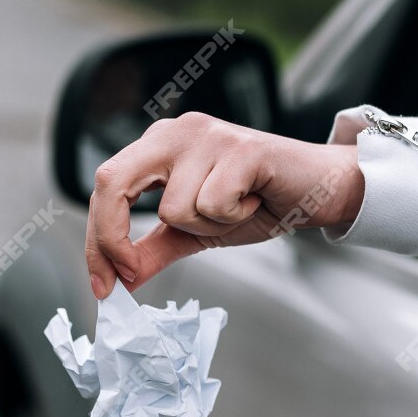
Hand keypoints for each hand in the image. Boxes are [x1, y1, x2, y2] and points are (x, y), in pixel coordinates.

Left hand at [86, 112, 364, 295]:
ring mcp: (207, 136)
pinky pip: (211, 204)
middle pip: (112, 182)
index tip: (103, 284)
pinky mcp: (240, 148)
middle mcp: (176, 132)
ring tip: (237, 209)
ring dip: (207, 227)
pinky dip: (234, 217)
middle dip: (113, 237)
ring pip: (172, 209)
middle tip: (130, 273)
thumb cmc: (262, 201)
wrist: (320, 189)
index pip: (106, 187)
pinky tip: (253, 200)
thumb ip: (155, 250)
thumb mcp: (197, 232)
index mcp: (160, 146)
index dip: (97, 239)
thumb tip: (119, 279)